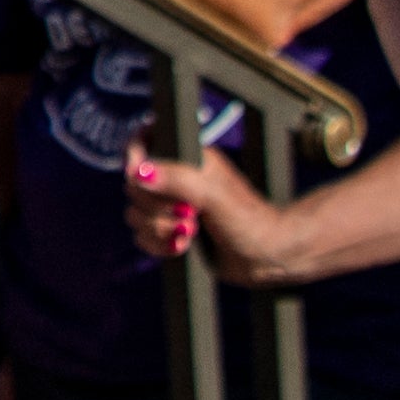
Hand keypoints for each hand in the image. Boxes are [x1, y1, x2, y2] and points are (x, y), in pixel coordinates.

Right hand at [122, 141, 300, 277]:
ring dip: (159, 230)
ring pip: (136, 214)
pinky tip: (182, 248)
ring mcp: (170, 205)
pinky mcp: (168, 231)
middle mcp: (174, 178)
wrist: (264, 257)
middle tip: (189, 214)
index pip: (142, 142)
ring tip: (191, 233)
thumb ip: (177, 179)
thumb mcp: (213, 194)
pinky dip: (158, 245)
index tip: (145, 179)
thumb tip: (139, 173)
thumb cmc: (248, 220)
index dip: (136, 160)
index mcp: (185, 157)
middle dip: (156, 208)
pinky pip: (142, 236)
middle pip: (134, 186)